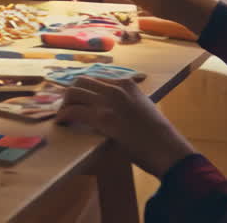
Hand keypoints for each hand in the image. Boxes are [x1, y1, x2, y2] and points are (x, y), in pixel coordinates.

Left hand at [58, 76, 196, 177]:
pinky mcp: (101, 118)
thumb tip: (115, 112)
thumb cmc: (157, 134)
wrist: (164, 146)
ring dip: (64, 104)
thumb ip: (128, 104)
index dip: (84, 90)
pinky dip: (64, 116)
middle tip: (67, 107)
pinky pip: (73, 111)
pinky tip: (62, 123)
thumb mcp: (144, 109)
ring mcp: (108, 101)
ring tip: (62, 115)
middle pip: (81, 81)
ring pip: (73, 92)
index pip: (96, 79)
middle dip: (71, 94)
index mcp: (127, 84)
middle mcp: (116, 87)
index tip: (78, 99)